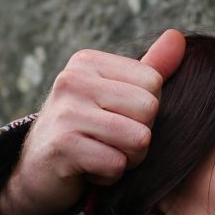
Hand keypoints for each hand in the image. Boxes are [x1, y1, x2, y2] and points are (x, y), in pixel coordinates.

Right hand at [0, 29, 188, 214]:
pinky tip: (87, 170)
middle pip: (149, 108)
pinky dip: (108, 177)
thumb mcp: (114, 96)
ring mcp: (66, 112)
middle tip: (109, 142)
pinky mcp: (63, 146)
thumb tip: (178, 37)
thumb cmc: (83, 132)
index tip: (114, 119)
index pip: (154, 81)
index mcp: (88, 62)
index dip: (145, 111)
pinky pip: (117, 165)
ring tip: (100, 154)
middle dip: (139, 136)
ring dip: (127, 159)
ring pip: (139, 139)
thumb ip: (150, 68)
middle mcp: (73, 80)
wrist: (36, 174)